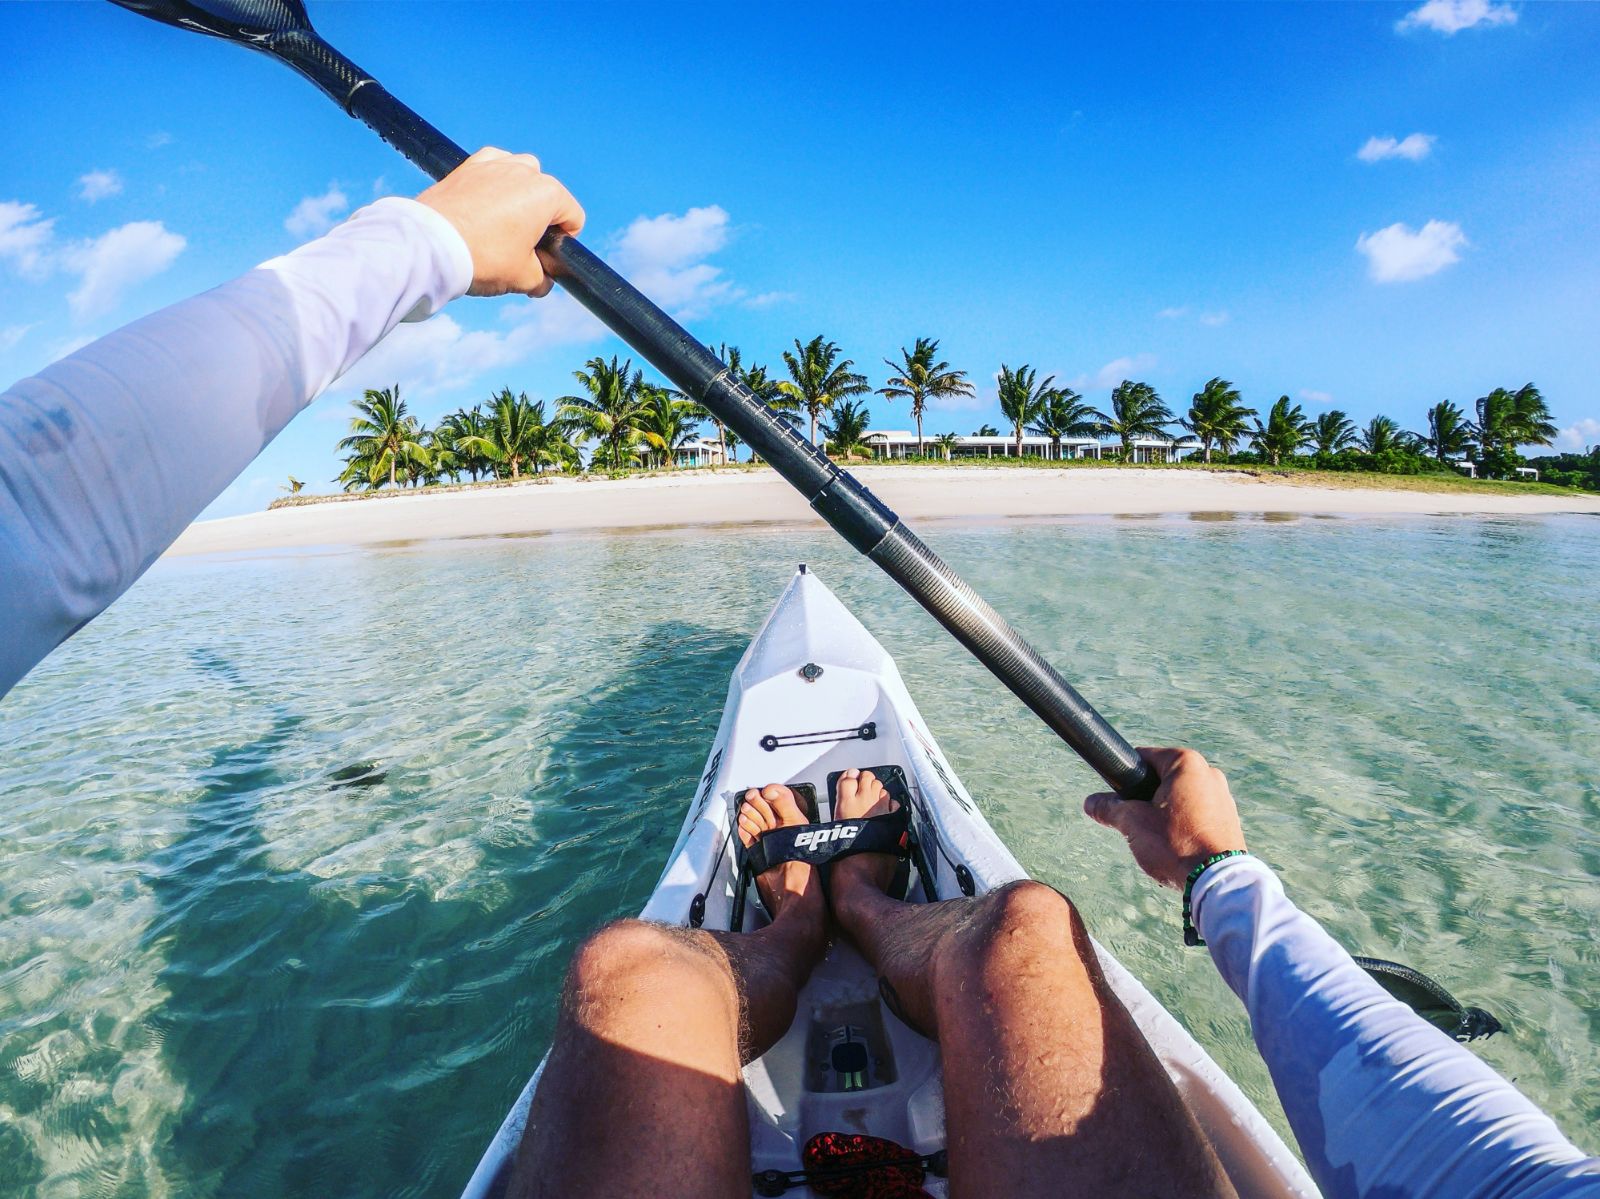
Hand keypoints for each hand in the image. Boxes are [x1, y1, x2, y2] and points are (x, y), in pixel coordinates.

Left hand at [415, 147, 584, 298]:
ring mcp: (496, 162)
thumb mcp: (524, 278)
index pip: (574, 218)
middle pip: (548, 196)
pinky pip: (494, 168)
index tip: (544, 258)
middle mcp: (525, 170)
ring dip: (519, 196)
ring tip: (501, 224)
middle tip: (520, 246)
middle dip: (540, 218)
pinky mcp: (470, 165)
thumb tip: (543, 280)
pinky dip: (494, 182)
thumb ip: (543, 279)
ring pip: (521, 176)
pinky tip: (484, 203)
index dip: (564, 243)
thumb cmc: (483, 257)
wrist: (431, 245)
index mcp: (548, 194)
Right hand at [1084, 747, 1246, 888]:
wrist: (1216, 880)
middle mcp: (1209, 773)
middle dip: (1145, 799)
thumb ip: (1109, 808)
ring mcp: (1223, 796)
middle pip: (1162, 779)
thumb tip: (1091, 803)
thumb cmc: (1174, 843)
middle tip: (1136, 822)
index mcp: (1186, 763)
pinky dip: (1183, 825)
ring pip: (1180, 798)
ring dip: (1164, 814)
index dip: (1125, 776)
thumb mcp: (1133, 822)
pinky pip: (1197, 814)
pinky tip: (1176, 846)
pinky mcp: (1229, 819)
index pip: (1143, 757)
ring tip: (1158, 839)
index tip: (1118, 797)